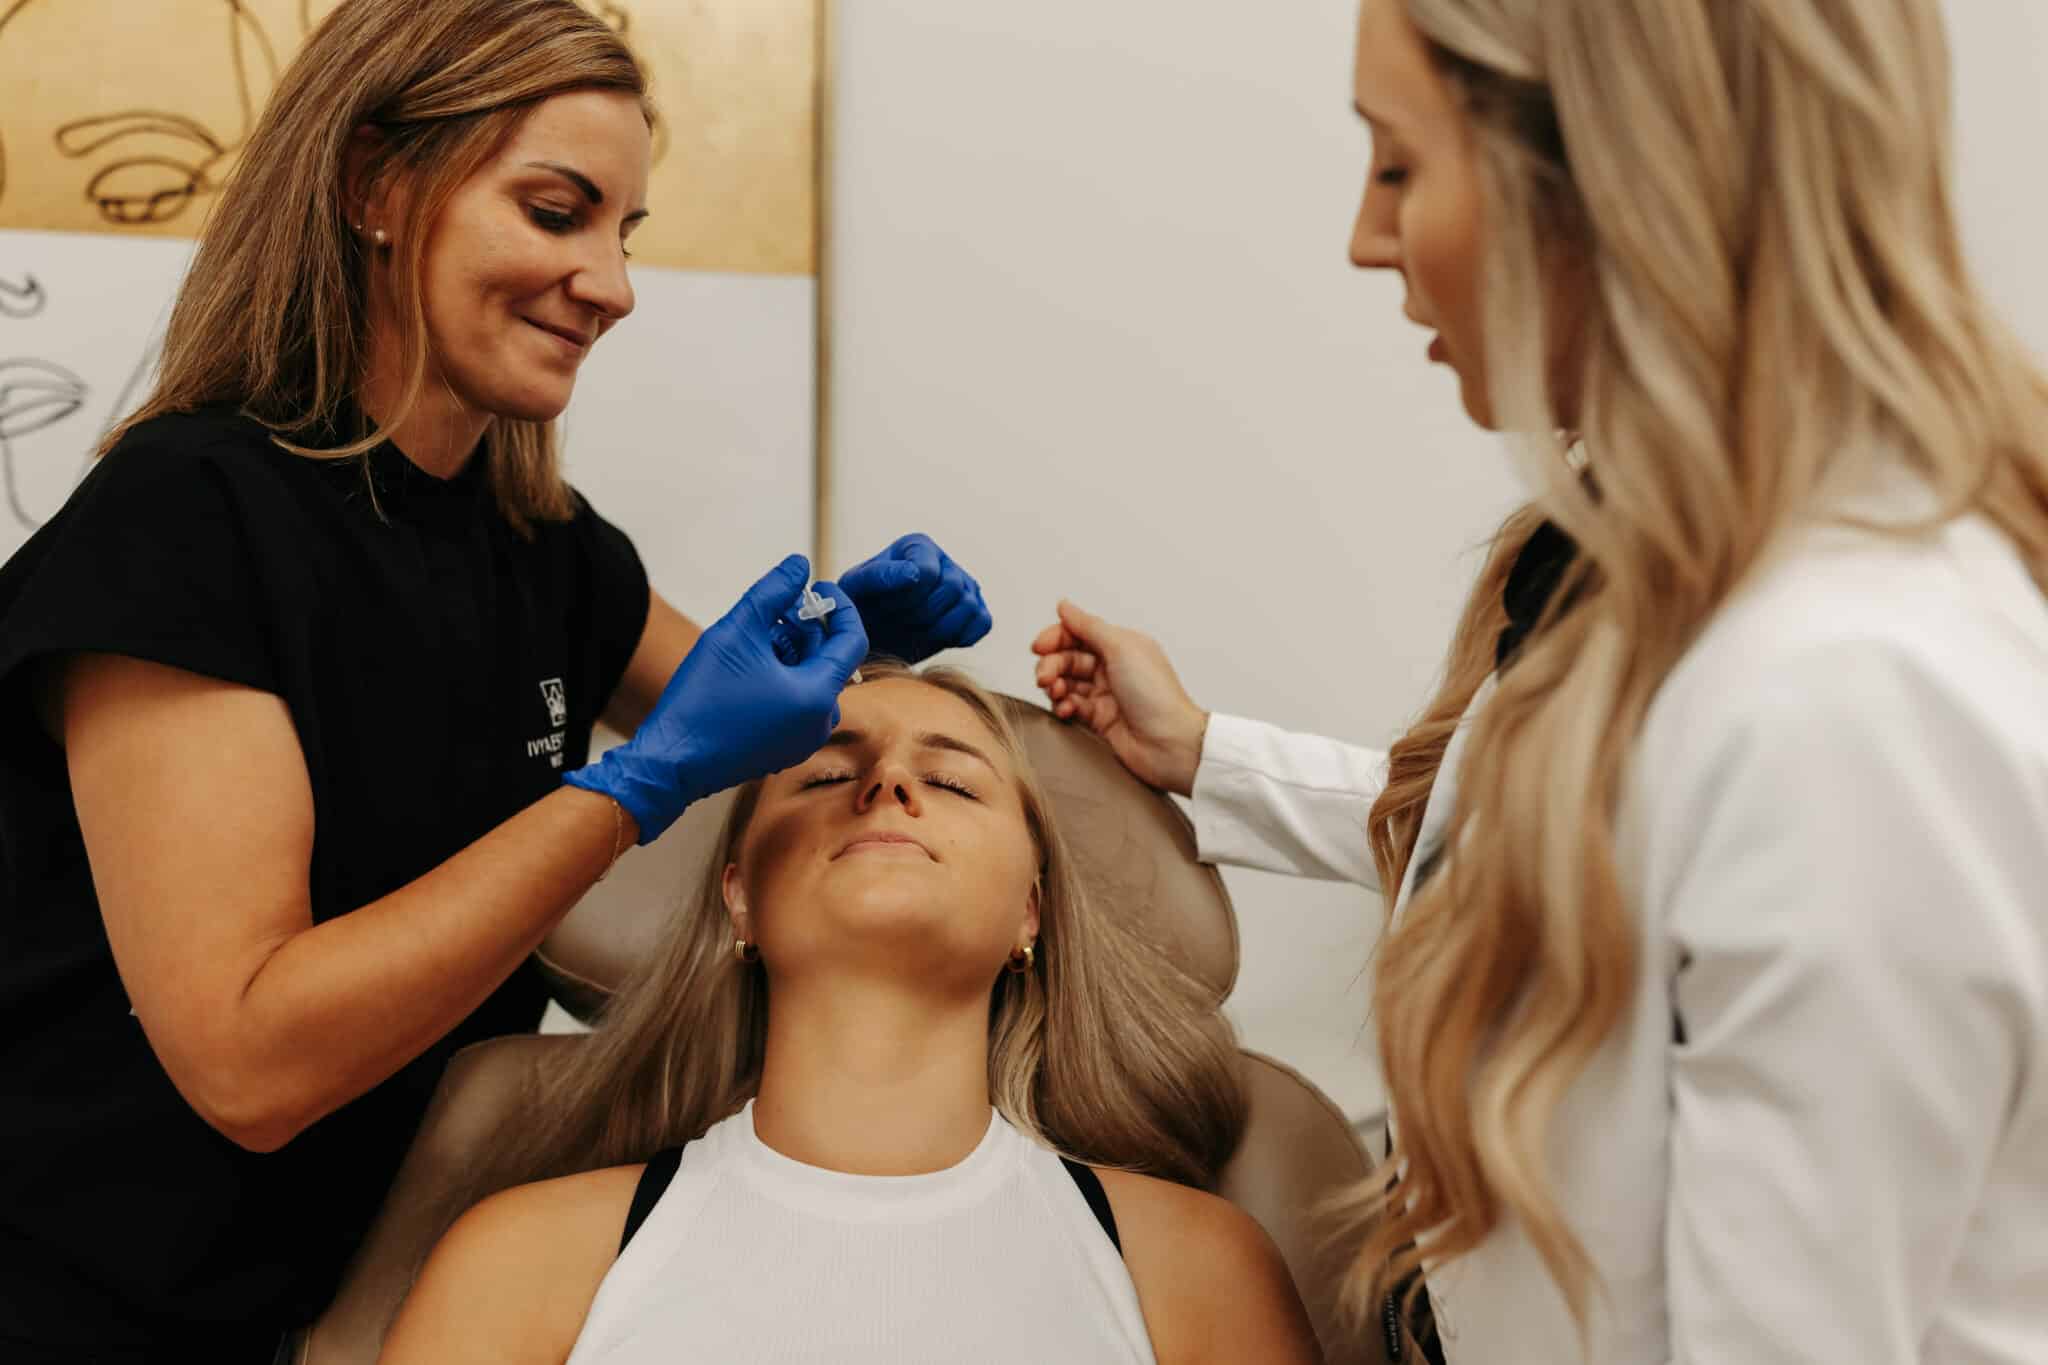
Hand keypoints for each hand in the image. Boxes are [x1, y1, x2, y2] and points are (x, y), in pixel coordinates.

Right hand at [566, 555, 866, 841]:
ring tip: (754, 637)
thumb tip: (799, 565)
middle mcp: (820, 722)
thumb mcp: (737, 632)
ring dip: (790, 651)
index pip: (852, 639)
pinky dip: (781, 677)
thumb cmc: (703, 700)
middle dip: (804, 628)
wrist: (672, 760)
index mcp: (818, 696)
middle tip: (773, 609)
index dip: (839, 606)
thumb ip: (772, 592)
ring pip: (810, 679)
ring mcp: (803, 739)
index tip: (817, 587)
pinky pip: (796, 702)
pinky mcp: (785, 747)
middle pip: (828, 658)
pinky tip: (748, 666)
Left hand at [839, 533, 991, 663]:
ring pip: (969, 606)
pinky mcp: (977, 612)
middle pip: (952, 588)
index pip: (927, 572)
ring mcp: (965, 586)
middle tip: (899, 623)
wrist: (872, 636)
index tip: (884, 607)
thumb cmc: (860, 607)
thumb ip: (880, 576)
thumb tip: (914, 574)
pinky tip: (936, 638)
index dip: (906, 598)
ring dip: (939, 628)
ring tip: (914, 631)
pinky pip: (983, 624)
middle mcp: (945, 561)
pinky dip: (962, 636)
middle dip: (922, 614)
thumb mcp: (855, 589)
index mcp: (917, 545)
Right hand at [1030, 599, 1207, 796]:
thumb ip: (1088, 626)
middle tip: (1046, 677)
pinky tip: (1066, 709)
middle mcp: (1112, 667)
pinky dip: (1063, 706)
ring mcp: (1105, 694)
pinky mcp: (1099, 719)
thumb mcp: (1121, 648)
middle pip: (1067, 658)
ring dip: (1055, 686)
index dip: (1055, 638)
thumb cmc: (1156, 696)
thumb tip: (1065, 606)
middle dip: (1051, 665)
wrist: (1169, 744)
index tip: (1039, 647)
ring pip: (1066, 682)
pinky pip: (1071, 706)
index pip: (1078, 633)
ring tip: (1057, 693)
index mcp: (1120, 645)